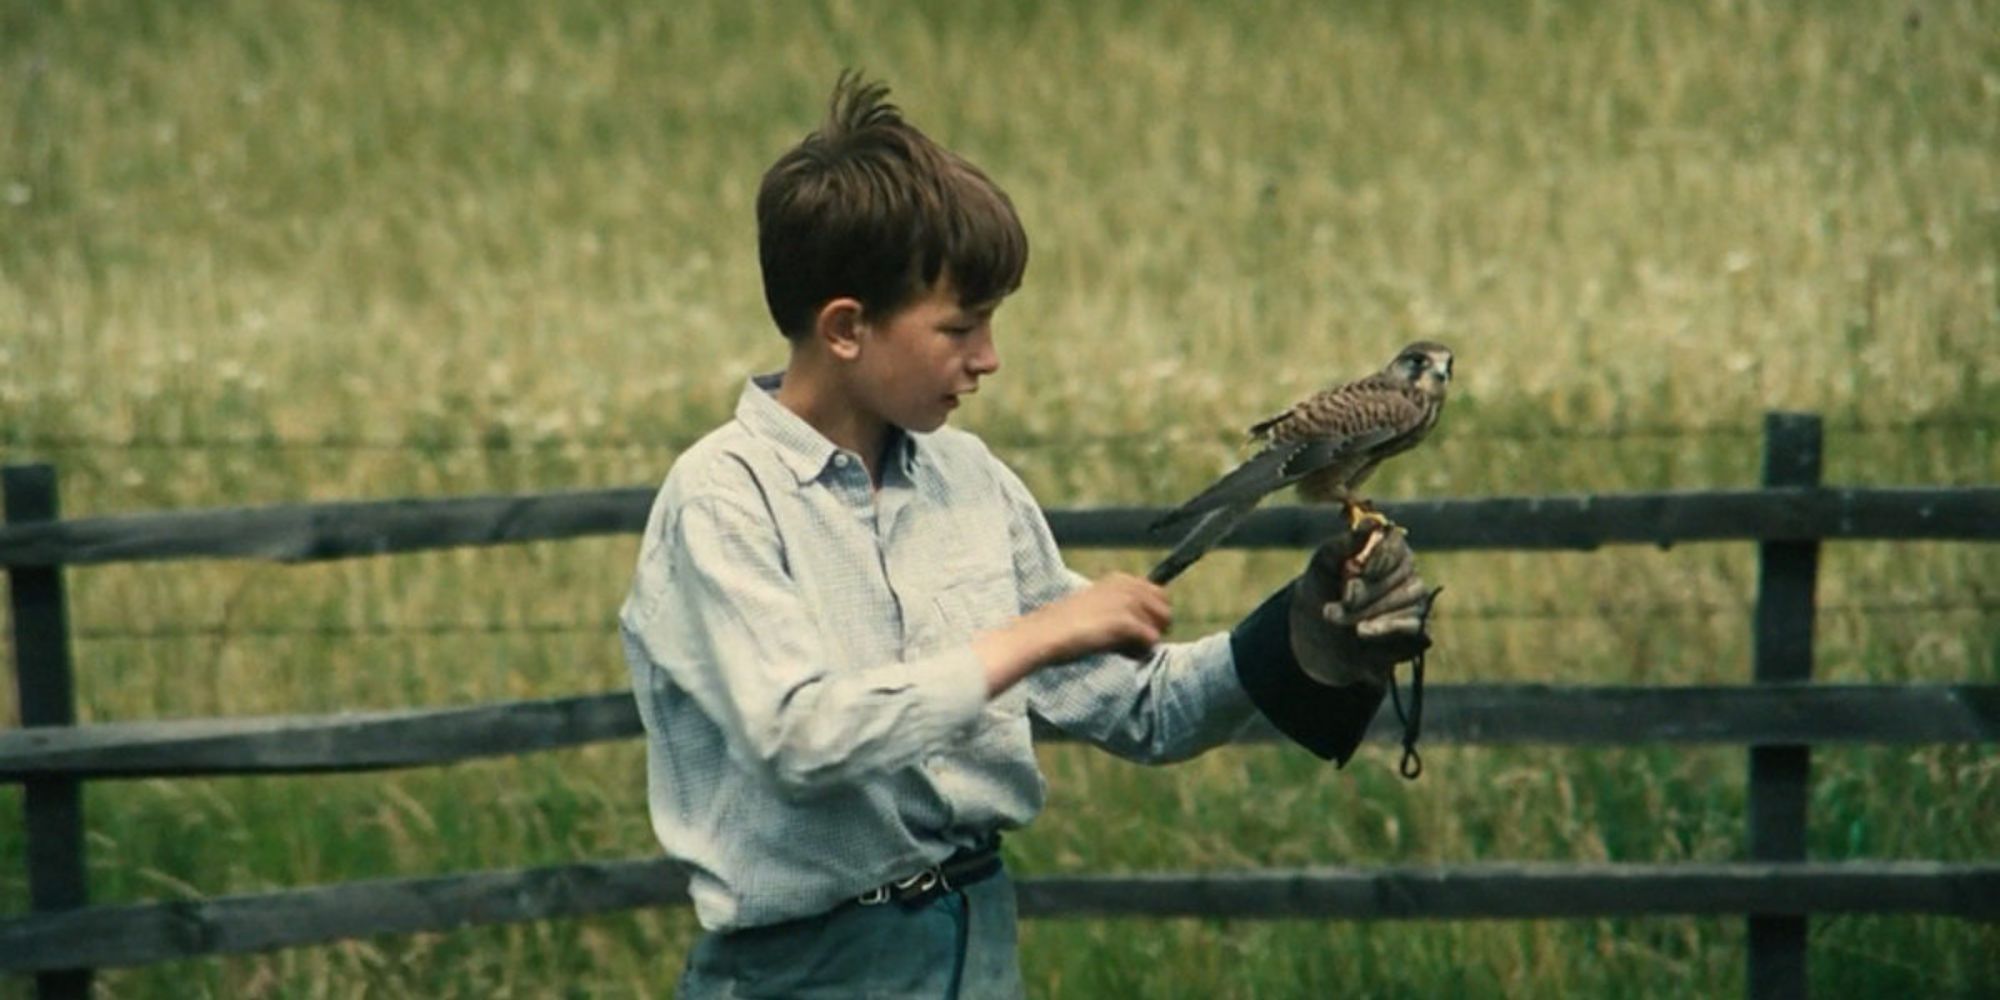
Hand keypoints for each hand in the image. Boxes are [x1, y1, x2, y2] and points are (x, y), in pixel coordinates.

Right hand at [974, 574, 1170, 694]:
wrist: (1042, 634)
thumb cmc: (1063, 627)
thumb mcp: (1094, 608)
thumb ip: (1117, 610)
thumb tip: (1141, 627)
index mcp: (1117, 579)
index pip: (1158, 593)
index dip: (1153, 615)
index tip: (1140, 631)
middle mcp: (1125, 586)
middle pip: (1165, 606)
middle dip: (1157, 626)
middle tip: (1137, 643)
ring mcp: (1124, 602)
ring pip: (1161, 622)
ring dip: (1149, 640)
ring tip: (1129, 650)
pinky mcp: (1122, 622)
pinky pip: (1151, 638)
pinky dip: (1143, 651)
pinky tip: (1127, 656)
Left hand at [1287, 522, 1437, 687]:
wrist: (1317, 636)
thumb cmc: (1321, 591)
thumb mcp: (1323, 566)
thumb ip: (1344, 543)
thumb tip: (1372, 521)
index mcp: (1386, 548)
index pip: (1395, 545)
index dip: (1378, 558)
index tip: (1358, 570)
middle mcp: (1406, 571)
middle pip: (1400, 574)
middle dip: (1364, 592)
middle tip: (1332, 607)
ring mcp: (1414, 600)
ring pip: (1408, 599)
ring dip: (1370, 610)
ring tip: (1338, 619)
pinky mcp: (1417, 629)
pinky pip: (1415, 625)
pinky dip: (1388, 627)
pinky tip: (1363, 631)